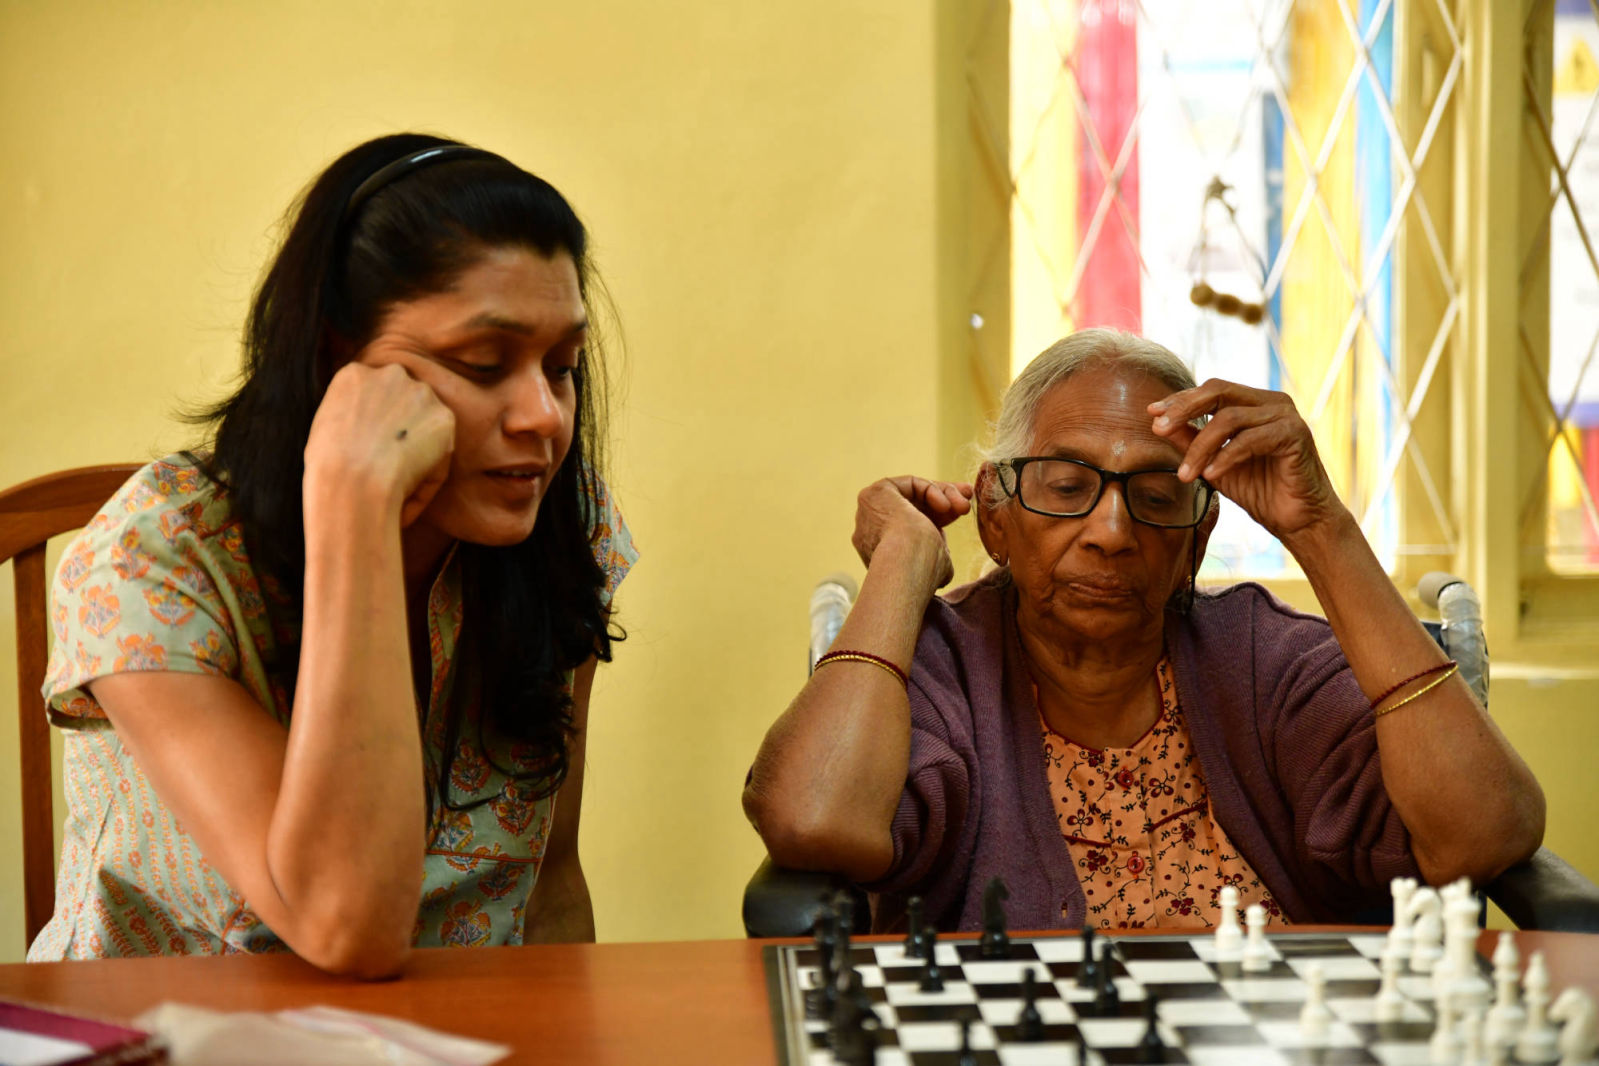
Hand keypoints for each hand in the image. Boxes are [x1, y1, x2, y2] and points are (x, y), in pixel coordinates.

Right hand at [304, 363, 454, 526]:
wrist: (353, 482)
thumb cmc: (328, 466)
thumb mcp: (325, 425)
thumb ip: (350, 414)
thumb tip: (367, 427)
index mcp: (355, 374)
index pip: (373, 391)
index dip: (375, 421)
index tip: (371, 445)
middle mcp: (390, 374)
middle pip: (403, 399)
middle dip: (401, 424)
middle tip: (388, 459)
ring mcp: (420, 392)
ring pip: (425, 421)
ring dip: (419, 445)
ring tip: (398, 476)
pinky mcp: (444, 417)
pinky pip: (442, 447)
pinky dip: (432, 470)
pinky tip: (410, 485)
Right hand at [851, 476, 972, 586]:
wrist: (904, 565)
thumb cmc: (922, 571)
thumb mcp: (936, 565)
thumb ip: (937, 558)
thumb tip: (945, 563)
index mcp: (883, 550)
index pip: (913, 524)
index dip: (941, 516)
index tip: (963, 511)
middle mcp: (872, 530)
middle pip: (913, 505)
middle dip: (945, 499)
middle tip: (968, 499)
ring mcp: (871, 512)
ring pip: (913, 493)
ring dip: (944, 494)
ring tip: (964, 505)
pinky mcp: (875, 494)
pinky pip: (909, 485)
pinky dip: (931, 490)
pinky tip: (945, 505)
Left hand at [1148, 379, 1343, 542]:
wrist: (1298, 520)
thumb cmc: (1259, 491)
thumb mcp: (1213, 464)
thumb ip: (1190, 441)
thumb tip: (1157, 422)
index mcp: (1254, 403)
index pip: (1210, 390)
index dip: (1179, 399)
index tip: (1151, 413)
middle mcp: (1271, 402)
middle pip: (1218, 391)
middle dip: (1183, 409)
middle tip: (1158, 429)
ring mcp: (1286, 415)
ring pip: (1229, 418)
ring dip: (1200, 447)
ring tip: (1185, 475)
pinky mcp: (1296, 433)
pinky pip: (1250, 439)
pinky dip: (1225, 457)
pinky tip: (1209, 475)